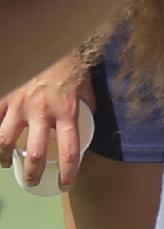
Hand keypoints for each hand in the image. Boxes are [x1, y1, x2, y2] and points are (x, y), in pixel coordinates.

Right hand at [0, 59, 95, 191]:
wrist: (49, 44)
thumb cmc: (72, 70)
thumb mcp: (86, 92)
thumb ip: (86, 112)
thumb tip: (90, 129)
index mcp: (66, 113)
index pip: (69, 152)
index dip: (67, 173)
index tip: (64, 184)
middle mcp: (41, 112)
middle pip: (34, 153)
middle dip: (33, 172)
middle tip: (33, 181)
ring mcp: (19, 104)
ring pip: (5, 139)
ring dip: (3, 156)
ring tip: (6, 163)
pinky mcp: (5, 96)